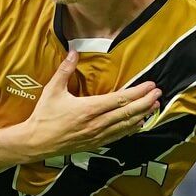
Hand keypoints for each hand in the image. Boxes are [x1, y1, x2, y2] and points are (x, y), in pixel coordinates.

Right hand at [23, 50, 161, 160]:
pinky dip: (131, 129)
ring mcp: (97, 135)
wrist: (36, 142)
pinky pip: (118, 136)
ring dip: (142, 115)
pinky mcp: (95, 143)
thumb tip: (73, 51)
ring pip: (126, 125)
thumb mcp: (53, 90)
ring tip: (154, 107)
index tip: (151, 86)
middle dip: (146, 103)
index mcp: (89, 108)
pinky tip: (138, 124)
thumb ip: (65, 69)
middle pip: (128, 113)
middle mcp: (97, 123)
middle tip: (159, 94)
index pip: (120, 99)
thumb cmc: (44, 116)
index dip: (138, 92)